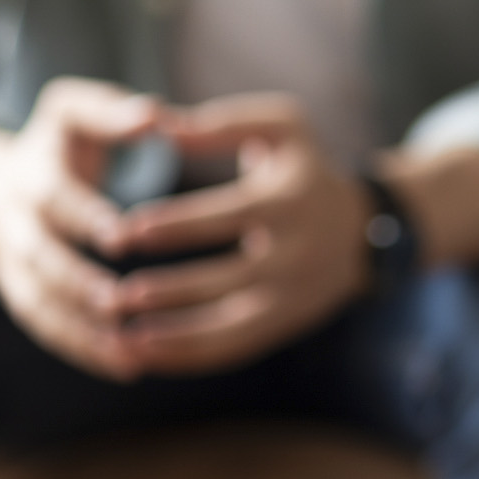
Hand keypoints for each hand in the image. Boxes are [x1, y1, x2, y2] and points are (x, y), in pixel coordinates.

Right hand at [0, 79, 161, 380]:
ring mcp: (16, 269)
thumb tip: (154, 114)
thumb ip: (109, 110)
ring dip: (82, 332)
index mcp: (32, 178)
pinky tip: (131, 368)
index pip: (54, 199)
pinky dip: (84, 352)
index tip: (121, 233)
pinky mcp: (25, 299)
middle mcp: (17, 227)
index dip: (84, 216)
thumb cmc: (59, 145)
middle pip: (41, 261)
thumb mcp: (72, 112)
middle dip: (76, 283)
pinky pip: (50, 331)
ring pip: (42, 306)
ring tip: (132, 354)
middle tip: (120, 302)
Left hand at [108, 93, 371, 375]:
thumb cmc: (305, 170)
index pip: (230, 216)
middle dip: (170, 290)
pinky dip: (187, 355)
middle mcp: (297, 254)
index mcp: (292, 201)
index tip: (126, 231)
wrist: (364, 231)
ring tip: (121, 336)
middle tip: (114, 296)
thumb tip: (160, 124)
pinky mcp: (283, 325)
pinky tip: (142, 353)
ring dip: (174, 336)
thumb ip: (222, 123)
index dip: (178, 225)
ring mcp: (291, 296)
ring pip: (229, 327)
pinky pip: (232, 349)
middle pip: (228, 280)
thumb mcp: (284, 128)